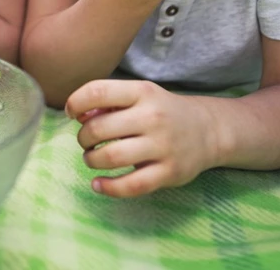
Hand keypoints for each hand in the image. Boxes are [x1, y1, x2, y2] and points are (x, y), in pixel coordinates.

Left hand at [67, 79, 217, 197]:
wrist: (207, 130)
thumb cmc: (161, 111)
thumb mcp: (139, 95)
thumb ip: (108, 102)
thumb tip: (77, 115)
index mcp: (142, 92)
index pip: (97, 91)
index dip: (75, 102)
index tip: (71, 113)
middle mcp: (152, 117)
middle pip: (99, 129)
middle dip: (83, 137)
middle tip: (86, 141)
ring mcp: (162, 146)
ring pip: (111, 157)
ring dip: (92, 160)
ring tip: (92, 159)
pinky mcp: (169, 172)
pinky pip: (131, 185)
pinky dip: (108, 188)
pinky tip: (98, 184)